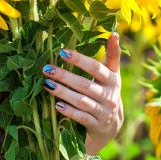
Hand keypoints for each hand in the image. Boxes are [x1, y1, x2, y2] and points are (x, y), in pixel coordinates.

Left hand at [42, 33, 122, 154]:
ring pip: (81, 101)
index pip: (96, 68)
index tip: (62, 52)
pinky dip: (69, 111)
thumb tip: (114, 33)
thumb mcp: (112, 74)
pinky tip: (56, 105)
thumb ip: (112, 54)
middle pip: (85, 84)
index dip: (79, 59)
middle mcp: (110, 96)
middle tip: (46, 68)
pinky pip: (81, 117)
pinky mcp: (97, 126)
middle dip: (64, 75)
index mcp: (113, 80)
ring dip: (63, 92)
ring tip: (47, 84)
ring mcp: (104, 112)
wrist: (112, 125)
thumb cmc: (107, 91)